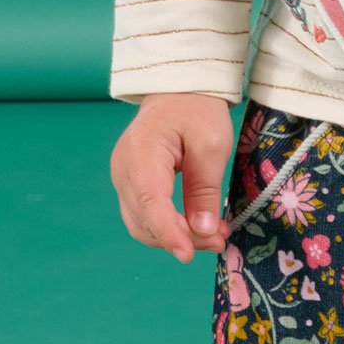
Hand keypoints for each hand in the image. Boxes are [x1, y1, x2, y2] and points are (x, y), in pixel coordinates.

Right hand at [110, 92, 235, 262]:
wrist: (178, 89)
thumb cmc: (196, 109)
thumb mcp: (211, 145)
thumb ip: (205, 189)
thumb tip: (203, 230)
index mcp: (141, 155)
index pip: (151, 205)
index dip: (170, 234)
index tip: (189, 254)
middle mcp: (123, 170)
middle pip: (146, 220)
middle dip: (182, 237)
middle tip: (220, 239)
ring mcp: (123, 177)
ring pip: (143, 223)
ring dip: (177, 235)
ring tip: (214, 235)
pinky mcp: (130, 183)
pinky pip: (145, 213)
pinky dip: (169, 225)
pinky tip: (196, 225)